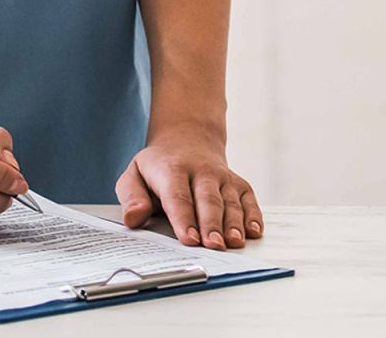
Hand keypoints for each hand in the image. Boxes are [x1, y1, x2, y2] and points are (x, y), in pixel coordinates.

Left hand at [115, 127, 262, 249]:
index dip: (184, 219)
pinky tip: (253, 232)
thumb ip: (132, 197)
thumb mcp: (134, 174)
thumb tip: (133, 218)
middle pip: (208, 200)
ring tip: (235, 243)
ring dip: (234, 223)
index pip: (178, 196)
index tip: (189, 239)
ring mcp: (223, 177)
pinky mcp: (238, 184)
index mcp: (173, 170)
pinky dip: (253, 216)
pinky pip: (249, 200)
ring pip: (231, 202)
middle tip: (214, 245)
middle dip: (212, 224)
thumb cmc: (159, 166)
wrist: (189, 139)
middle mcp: (202, 172)